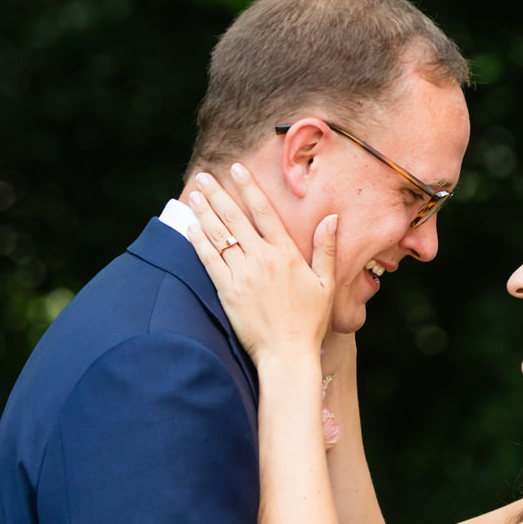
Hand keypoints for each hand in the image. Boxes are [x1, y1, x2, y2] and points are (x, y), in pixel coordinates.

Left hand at [185, 165, 333, 362]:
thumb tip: (332, 218)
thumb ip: (325, 249)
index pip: (265, 212)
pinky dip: (198, 242)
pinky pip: (209, 261)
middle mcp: (263, 260)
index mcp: (287, 255)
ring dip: (204, 212)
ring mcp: (243, 275)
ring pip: (220, 236)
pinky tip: (190, 227)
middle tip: (204, 176)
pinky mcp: (228, 292)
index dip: (249, 188)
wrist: (287, 353)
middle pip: (235, 218)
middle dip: (218, 193)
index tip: (237, 169)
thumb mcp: (325, 284)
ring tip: (194, 194)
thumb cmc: (309, 322)